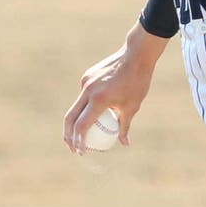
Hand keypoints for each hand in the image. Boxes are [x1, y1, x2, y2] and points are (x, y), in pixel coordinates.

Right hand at [63, 23, 166, 153]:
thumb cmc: (137, 82)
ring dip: (77, 120)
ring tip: (81, 133)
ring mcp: (85, 81)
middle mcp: (87, 90)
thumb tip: (124, 143)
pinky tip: (94, 111)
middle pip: (70, 117)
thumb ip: (124, 126)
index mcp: (98, 100)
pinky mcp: (87, 75)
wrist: (136, 55)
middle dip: (68, 134)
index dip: (78, 141)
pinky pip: (84, 94)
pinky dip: (86, 106)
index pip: (82, 125)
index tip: (80, 151)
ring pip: (76, 105)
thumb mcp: (132, 107)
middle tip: (72, 147)